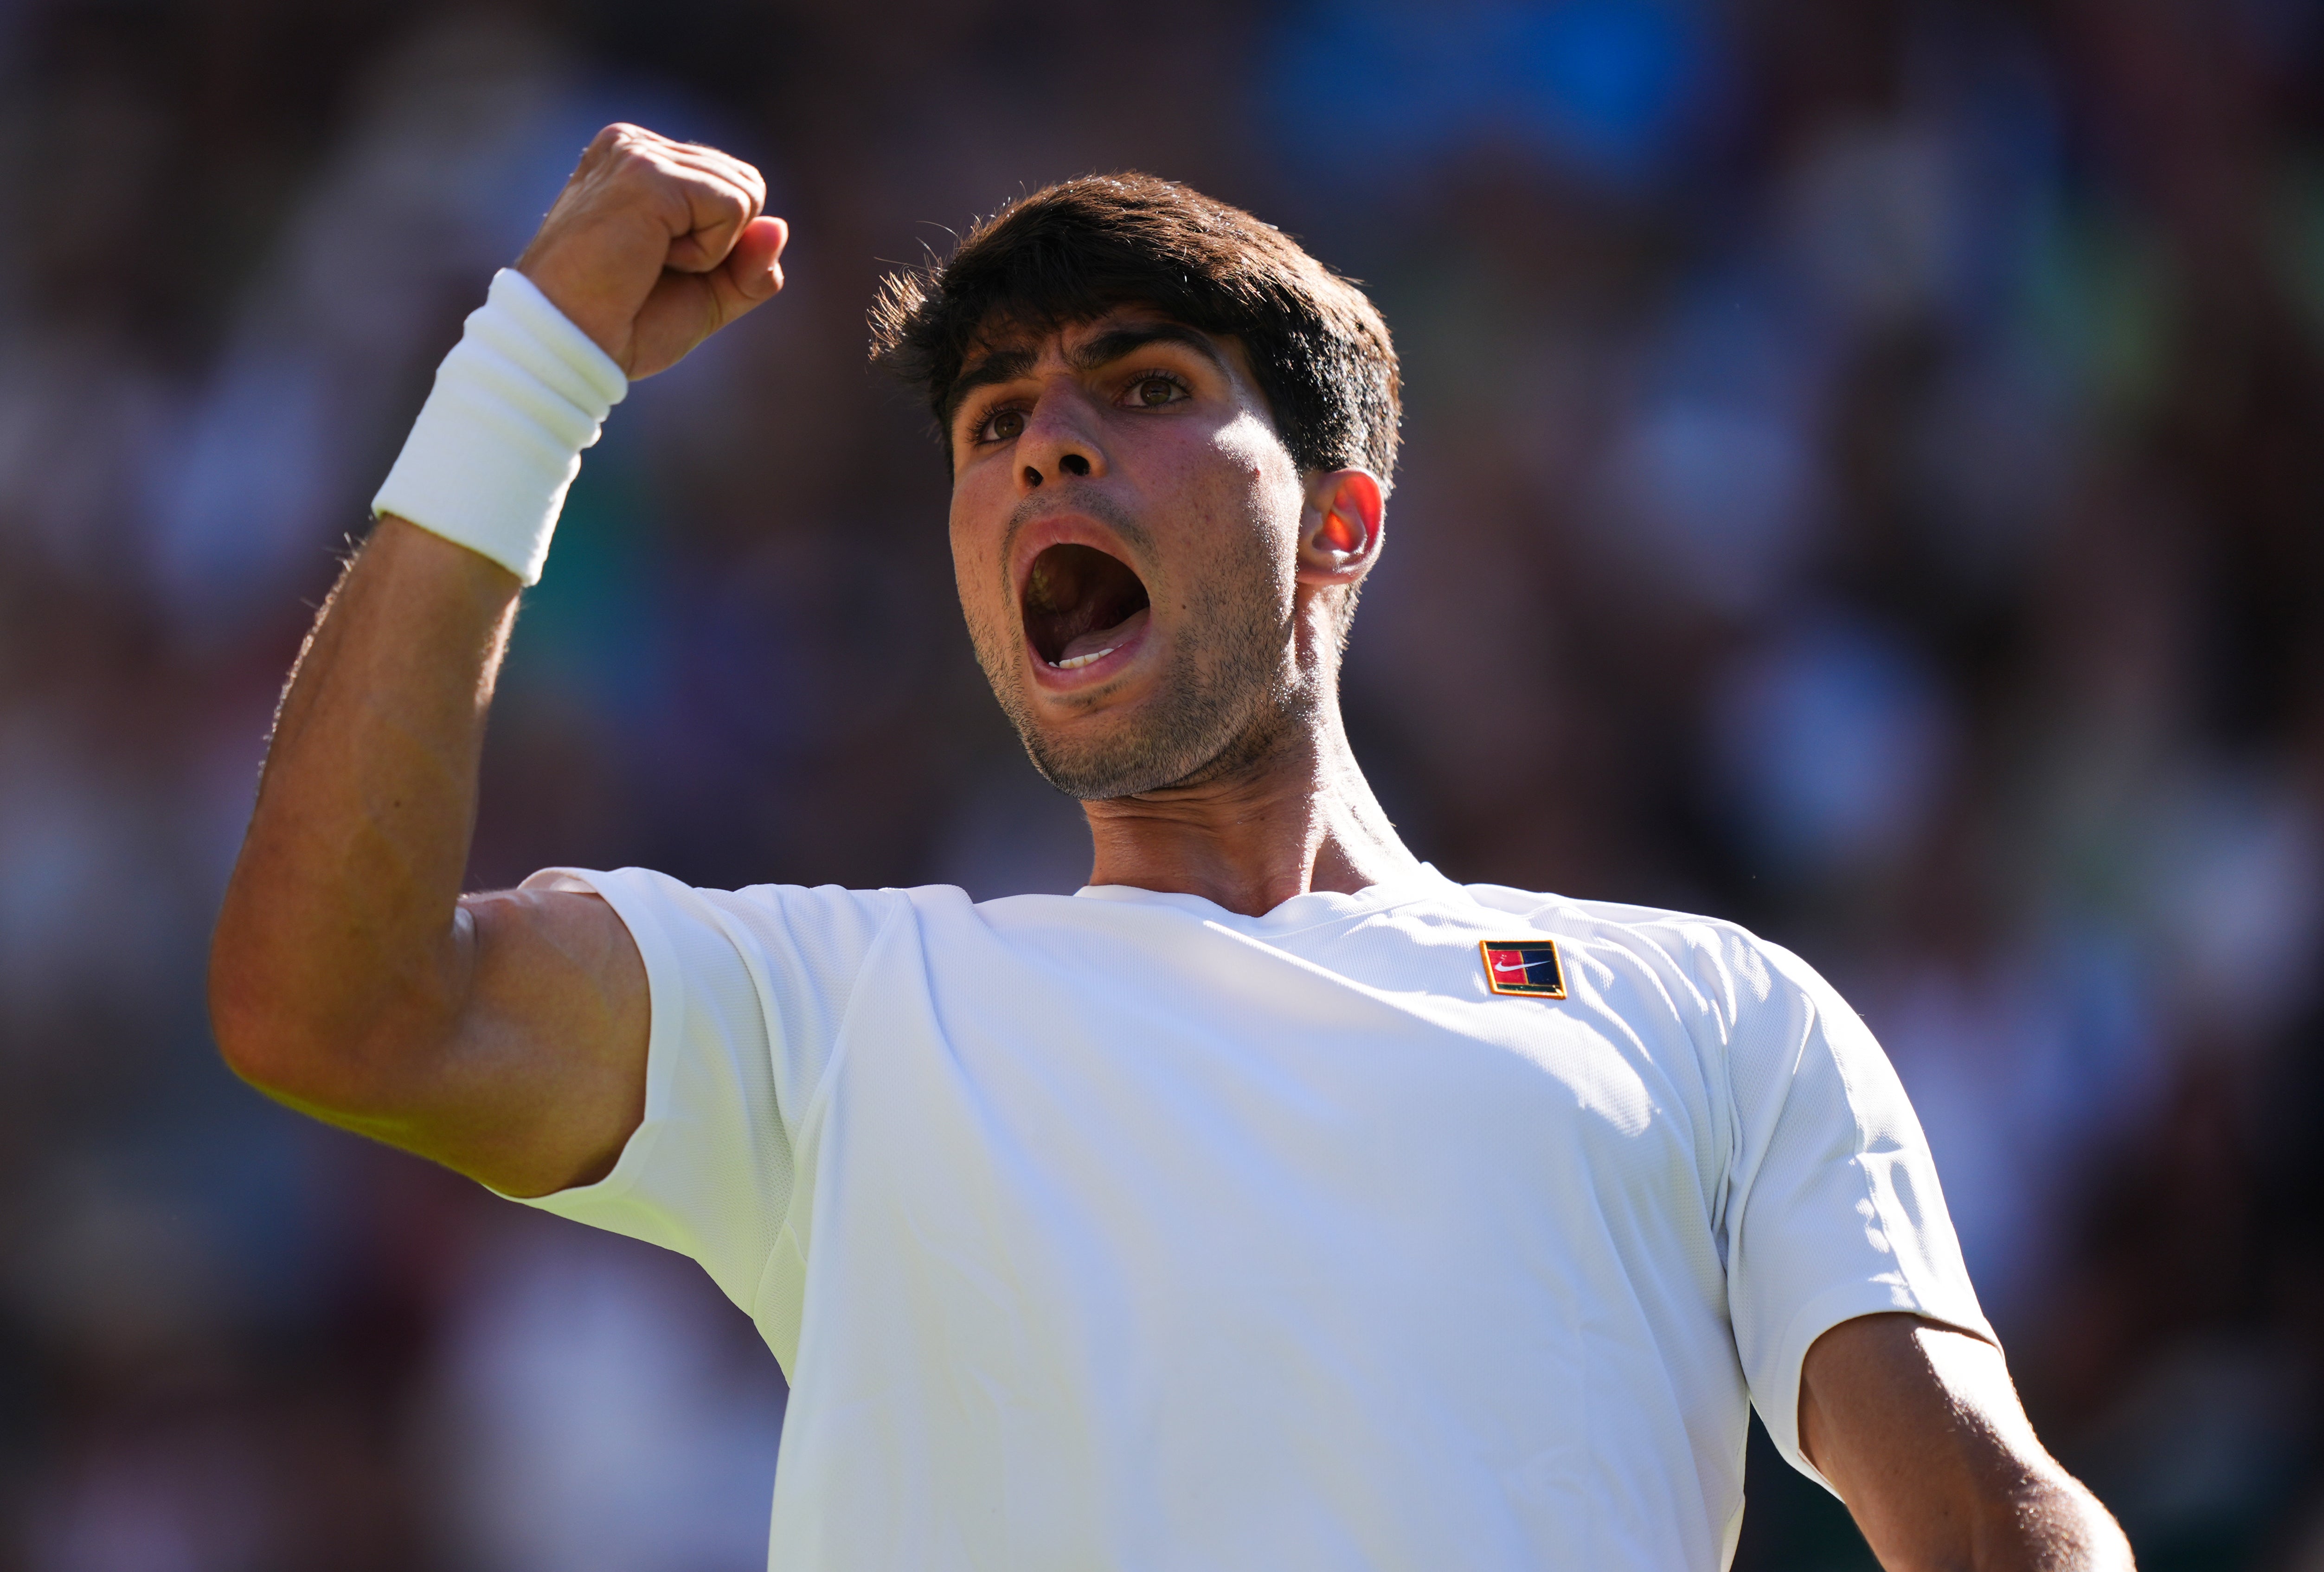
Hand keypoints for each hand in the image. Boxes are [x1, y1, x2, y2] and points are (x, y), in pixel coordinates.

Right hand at [516, 123, 787, 377]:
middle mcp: (635, 145)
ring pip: (745, 193)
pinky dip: (707, 252)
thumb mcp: (708, 295)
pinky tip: (652, 259)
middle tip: (655, 268)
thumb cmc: (625, 324)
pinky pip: (733, 208)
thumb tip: (780, 226)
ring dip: (712, 251)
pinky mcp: (646, 171)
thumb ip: (750, 265)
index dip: (722, 245)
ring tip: (648, 263)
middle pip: (747, 184)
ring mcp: (638, 153)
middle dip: (723, 245)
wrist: (569, 345)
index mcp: (641, 160)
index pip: (733, 186)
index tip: (660, 267)